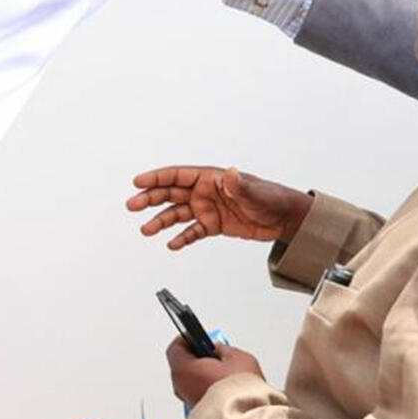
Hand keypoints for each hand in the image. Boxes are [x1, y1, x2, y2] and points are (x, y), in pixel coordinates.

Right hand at [126, 166, 312, 248]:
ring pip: (176, 214)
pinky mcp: (213, 225)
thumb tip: (231, 173)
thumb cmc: (271, 198)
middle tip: (132, 206)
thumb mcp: (254, 191)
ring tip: (146, 230)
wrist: (285, 218)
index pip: (177, 176)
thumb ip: (239, 184)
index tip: (138, 182)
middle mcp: (204, 192)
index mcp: (209, 178)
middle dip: (150, 199)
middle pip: (170, 194)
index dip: (156, 178)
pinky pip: (192, 232)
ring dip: (160, 221)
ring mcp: (207, 209)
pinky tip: (171, 244)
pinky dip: (181, 238)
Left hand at [167, 337, 262, 406]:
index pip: (176, 348)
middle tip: (213, 355)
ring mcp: (188, 402)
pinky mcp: (198, 414)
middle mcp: (181, 387)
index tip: (198, 337)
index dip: (187, 340)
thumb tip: (218, 350)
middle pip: (182, 366)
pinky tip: (225, 389)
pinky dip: (208, 390)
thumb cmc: (240, 390)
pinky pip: (199, 396)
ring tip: (224, 373)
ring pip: (191, 383)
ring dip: (203, 376)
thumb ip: (223, 350)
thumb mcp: (237, 358)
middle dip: (197, 359)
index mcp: (184, 369)